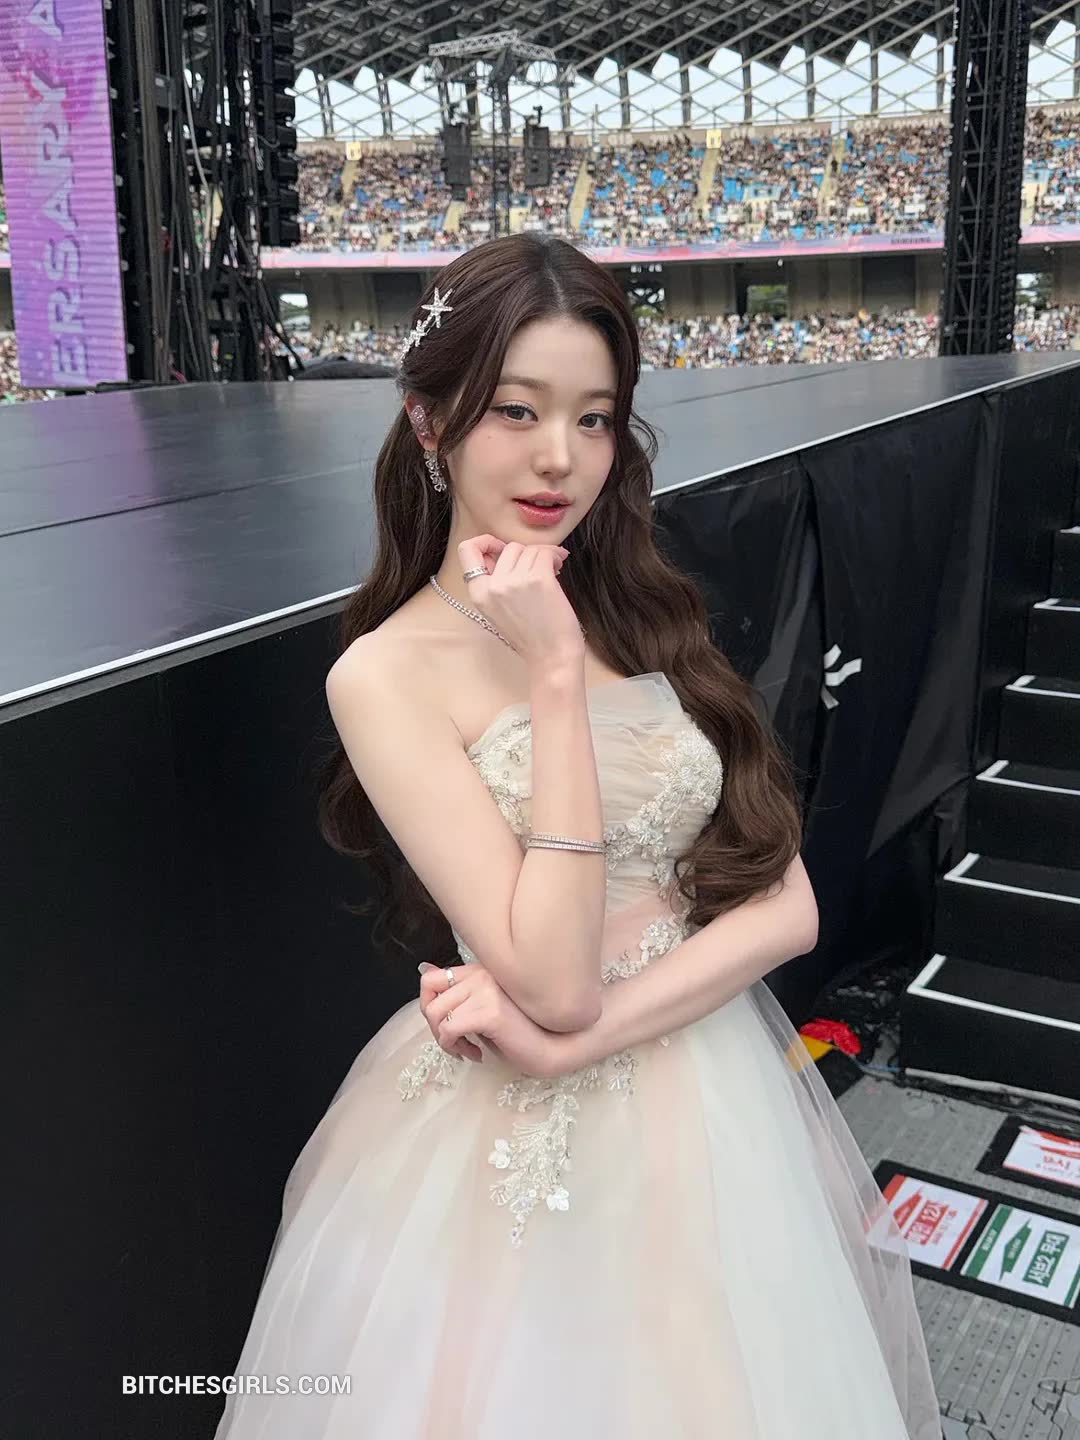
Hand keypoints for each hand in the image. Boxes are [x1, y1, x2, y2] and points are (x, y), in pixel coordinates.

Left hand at [419, 962, 575, 1079]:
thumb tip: (425, 972)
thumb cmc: (521, 1033)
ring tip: (467, 1049)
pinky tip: (476, 1054)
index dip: (429, 1007)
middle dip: (436, 1029)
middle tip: (457, 1044)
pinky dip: (454, 1047)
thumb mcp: (482, 1010)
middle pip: (429, 1000)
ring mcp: (486, 990)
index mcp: (479, 970)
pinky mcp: (490, 1011)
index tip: (446, 1027)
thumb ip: (458, 994)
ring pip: (436, 1015)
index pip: (431, 979)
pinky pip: (449, 1030)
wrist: (554, 1046)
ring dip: (445, 1041)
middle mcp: (481, 974)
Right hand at [456, 536, 582, 668]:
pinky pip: (545, 552)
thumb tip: (503, 551)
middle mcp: (493, 586)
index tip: (502, 549)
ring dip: (544, 554)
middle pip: (509, 547)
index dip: (486, 543)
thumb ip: (494, 582)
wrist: (551, 658)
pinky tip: (558, 567)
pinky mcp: (538, 580)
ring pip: (529, 549)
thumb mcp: (498, 610)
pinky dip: (555, 555)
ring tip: (552, 569)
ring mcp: (515, 582)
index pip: (467, 550)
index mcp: (479, 594)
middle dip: (527, 553)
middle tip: (539, 565)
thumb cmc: (531, 636)